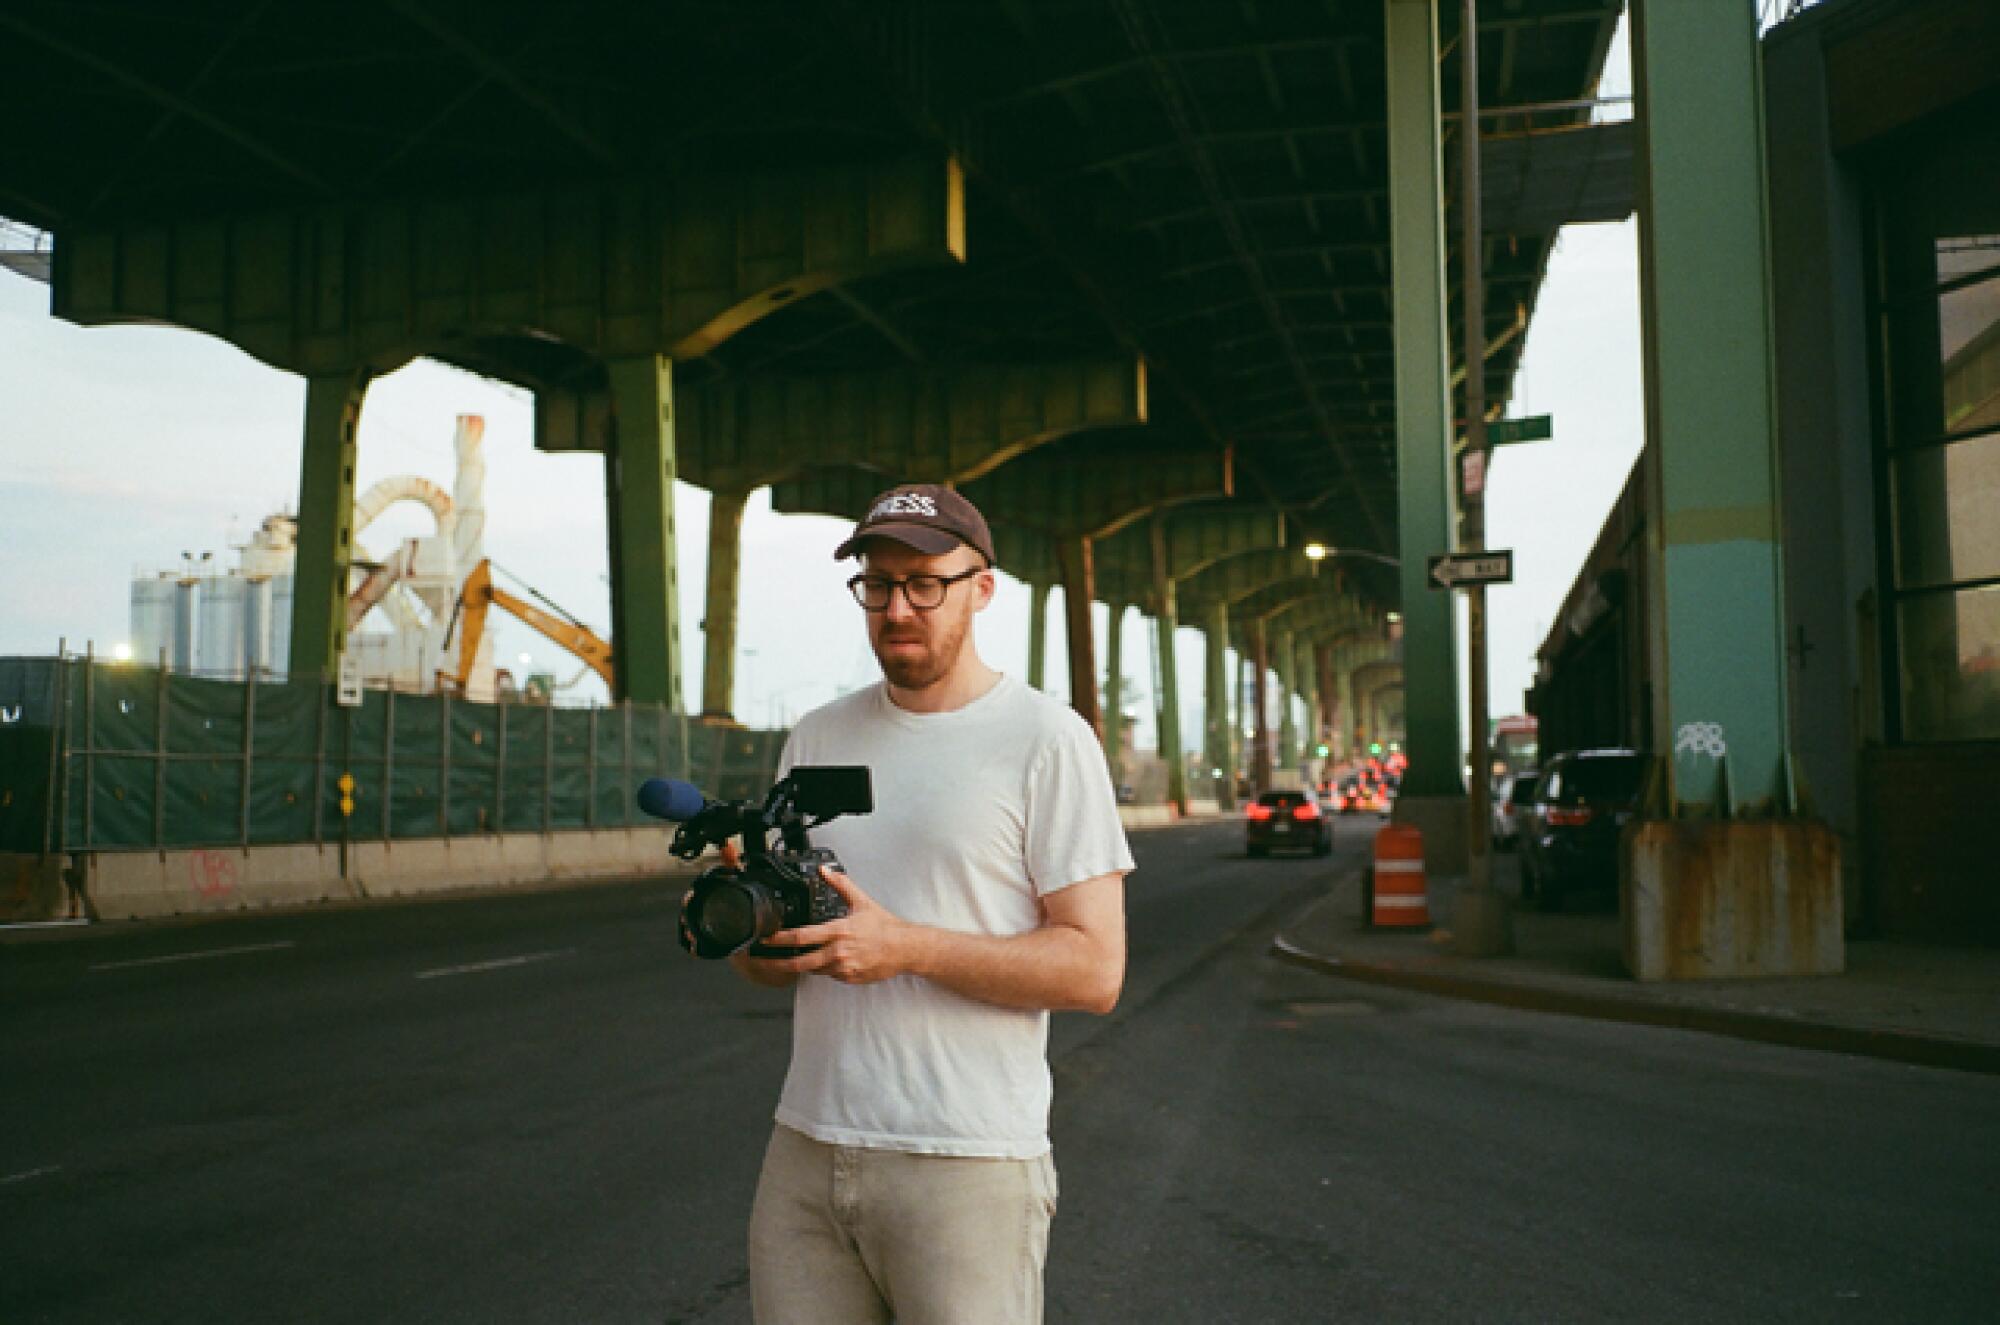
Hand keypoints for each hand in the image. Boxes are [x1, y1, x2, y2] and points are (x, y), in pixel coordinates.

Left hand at [766, 867, 915, 984]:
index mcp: (838, 931)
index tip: (767, 939)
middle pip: (801, 962)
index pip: (802, 937)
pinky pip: (831, 975)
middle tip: (765, 962)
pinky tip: (832, 959)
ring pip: (815, 969)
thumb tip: (825, 871)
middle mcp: (838, 952)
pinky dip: (827, 968)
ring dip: (808, 964)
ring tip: (802, 956)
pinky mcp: (849, 978)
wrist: (904, 949)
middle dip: (780, 963)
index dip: (780, 939)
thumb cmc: (884, 927)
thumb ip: (840, 885)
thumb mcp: (861, 901)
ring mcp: (844, 968)